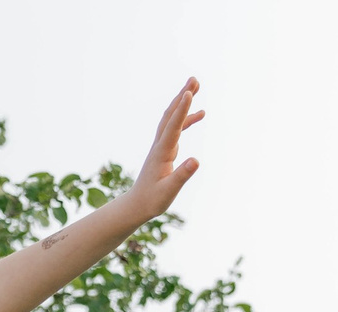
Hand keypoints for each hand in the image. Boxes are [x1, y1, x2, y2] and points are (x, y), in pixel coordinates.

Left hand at [129, 78, 203, 216]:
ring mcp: (161, 146)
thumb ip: (182, 176)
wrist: (137, 205)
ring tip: (196, 86)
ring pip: (171, 118)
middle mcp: (160, 145)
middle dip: (181, 97)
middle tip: (194, 79)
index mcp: (161, 153)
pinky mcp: (164, 149)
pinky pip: (176, 128)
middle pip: (169, 115)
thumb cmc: (152, 200)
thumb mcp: (169, 191)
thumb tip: (196, 161)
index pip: (173, 127)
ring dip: (182, 102)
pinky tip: (200, 114)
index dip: (182, 110)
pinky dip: (186, 118)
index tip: (190, 93)